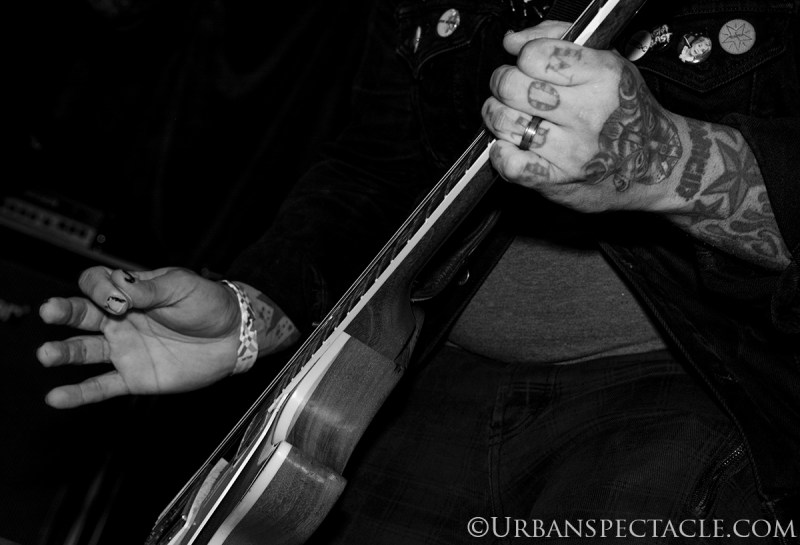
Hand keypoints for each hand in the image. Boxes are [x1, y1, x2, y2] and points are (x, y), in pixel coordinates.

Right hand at [37, 267, 241, 407]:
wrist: (233, 336)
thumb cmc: (208, 304)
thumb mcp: (181, 286)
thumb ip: (148, 289)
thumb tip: (118, 287)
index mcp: (130, 293)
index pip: (96, 284)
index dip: (99, 288)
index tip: (116, 298)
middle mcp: (120, 321)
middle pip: (81, 314)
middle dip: (64, 312)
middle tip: (49, 311)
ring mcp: (125, 350)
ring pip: (85, 351)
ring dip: (63, 352)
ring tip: (47, 354)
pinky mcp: (134, 377)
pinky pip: (102, 386)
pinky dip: (79, 393)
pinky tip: (57, 396)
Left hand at [482, 21, 682, 211]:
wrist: (658, 164)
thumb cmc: (627, 111)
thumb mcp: (608, 62)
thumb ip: (558, 40)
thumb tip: (513, 41)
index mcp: (602, 75)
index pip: (536, 55)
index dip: (522, 57)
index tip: (527, 64)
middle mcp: (587, 112)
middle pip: (513, 87)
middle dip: (502, 83)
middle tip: (509, 88)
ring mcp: (571, 150)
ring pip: (505, 122)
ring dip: (496, 116)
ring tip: (508, 115)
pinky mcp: (557, 180)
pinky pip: (509, 163)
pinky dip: (499, 153)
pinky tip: (511, 145)